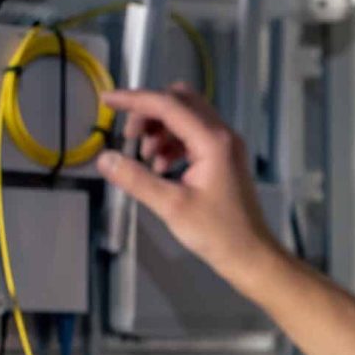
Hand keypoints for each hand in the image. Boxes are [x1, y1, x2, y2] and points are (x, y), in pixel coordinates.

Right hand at [96, 83, 278, 279]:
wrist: (250, 254)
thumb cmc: (217, 233)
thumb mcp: (171, 206)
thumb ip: (136, 179)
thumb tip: (105, 159)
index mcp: (213, 141)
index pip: (168, 104)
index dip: (134, 100)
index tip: (107, 101)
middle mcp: (223, 135)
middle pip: (180, 102)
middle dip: (149, 113)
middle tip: (129, 137)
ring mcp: (226, 146)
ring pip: (186, 119)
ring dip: (160, 130)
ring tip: (144, 159)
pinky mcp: (224, 159)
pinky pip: (193, 137)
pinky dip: (172, 144)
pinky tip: (160, 168)